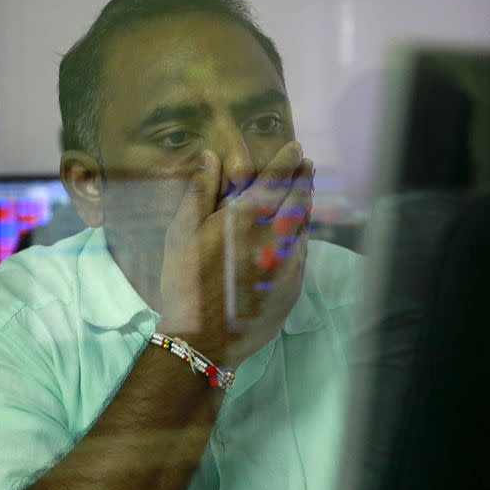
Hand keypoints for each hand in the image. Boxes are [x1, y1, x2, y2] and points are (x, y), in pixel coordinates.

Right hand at [158, 141, 313, 365]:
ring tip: (305, 190)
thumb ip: (200, 192)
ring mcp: (288, 263)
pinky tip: (299, 231)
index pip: (274, 181)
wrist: (204, 340)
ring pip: (303, 225)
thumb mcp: (182, 234)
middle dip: (302, 179)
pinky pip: (303, 252)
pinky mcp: (292, 286)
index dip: (286, 162)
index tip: (296, 150)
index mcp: (245, 219)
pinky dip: (302, 234)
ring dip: (305, 204)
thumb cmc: (186, 284)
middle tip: (307, 164)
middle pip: (296, 199)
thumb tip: (211, 155)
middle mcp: (273, 236)